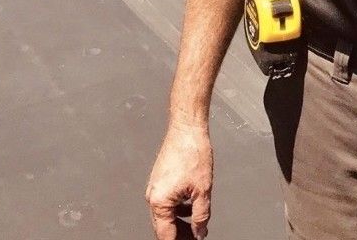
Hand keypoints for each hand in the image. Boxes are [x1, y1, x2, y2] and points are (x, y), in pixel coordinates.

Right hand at [146, 123, 212, 238]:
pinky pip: (166, 201)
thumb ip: (201, 216)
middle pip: (163, 226)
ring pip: (165, 214)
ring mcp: (155, 187)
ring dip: (179, 222)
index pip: (165, 235)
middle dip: (178, 235)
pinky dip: (177, 208)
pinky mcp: (160, 179)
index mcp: (159, 201)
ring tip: (194, 226)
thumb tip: (199, 232)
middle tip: (194, 237)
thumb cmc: (192, 151)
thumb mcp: (202, 189)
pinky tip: (190, 207)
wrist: (187, 127)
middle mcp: (153, 195)